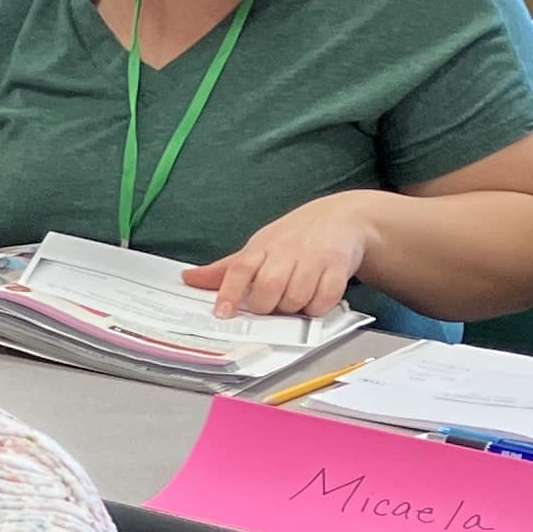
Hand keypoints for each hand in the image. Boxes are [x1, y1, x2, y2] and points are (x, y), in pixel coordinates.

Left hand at [184, 194, 376, 318]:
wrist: (343, 218)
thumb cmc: (294, 238)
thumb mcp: (259, 248)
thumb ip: (226, 270)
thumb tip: (188, 279)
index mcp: (262, 247)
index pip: (239, 269)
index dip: (228, 292)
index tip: (222, 313)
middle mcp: (286, 250)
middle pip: (267, 289)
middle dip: (266, 306)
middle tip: (272, 305)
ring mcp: (314, 257)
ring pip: (295, 298)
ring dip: (294, 308)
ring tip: (297, 297)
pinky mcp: (338, 266)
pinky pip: (323, 300)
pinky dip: (318, 307)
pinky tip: (317, 297)